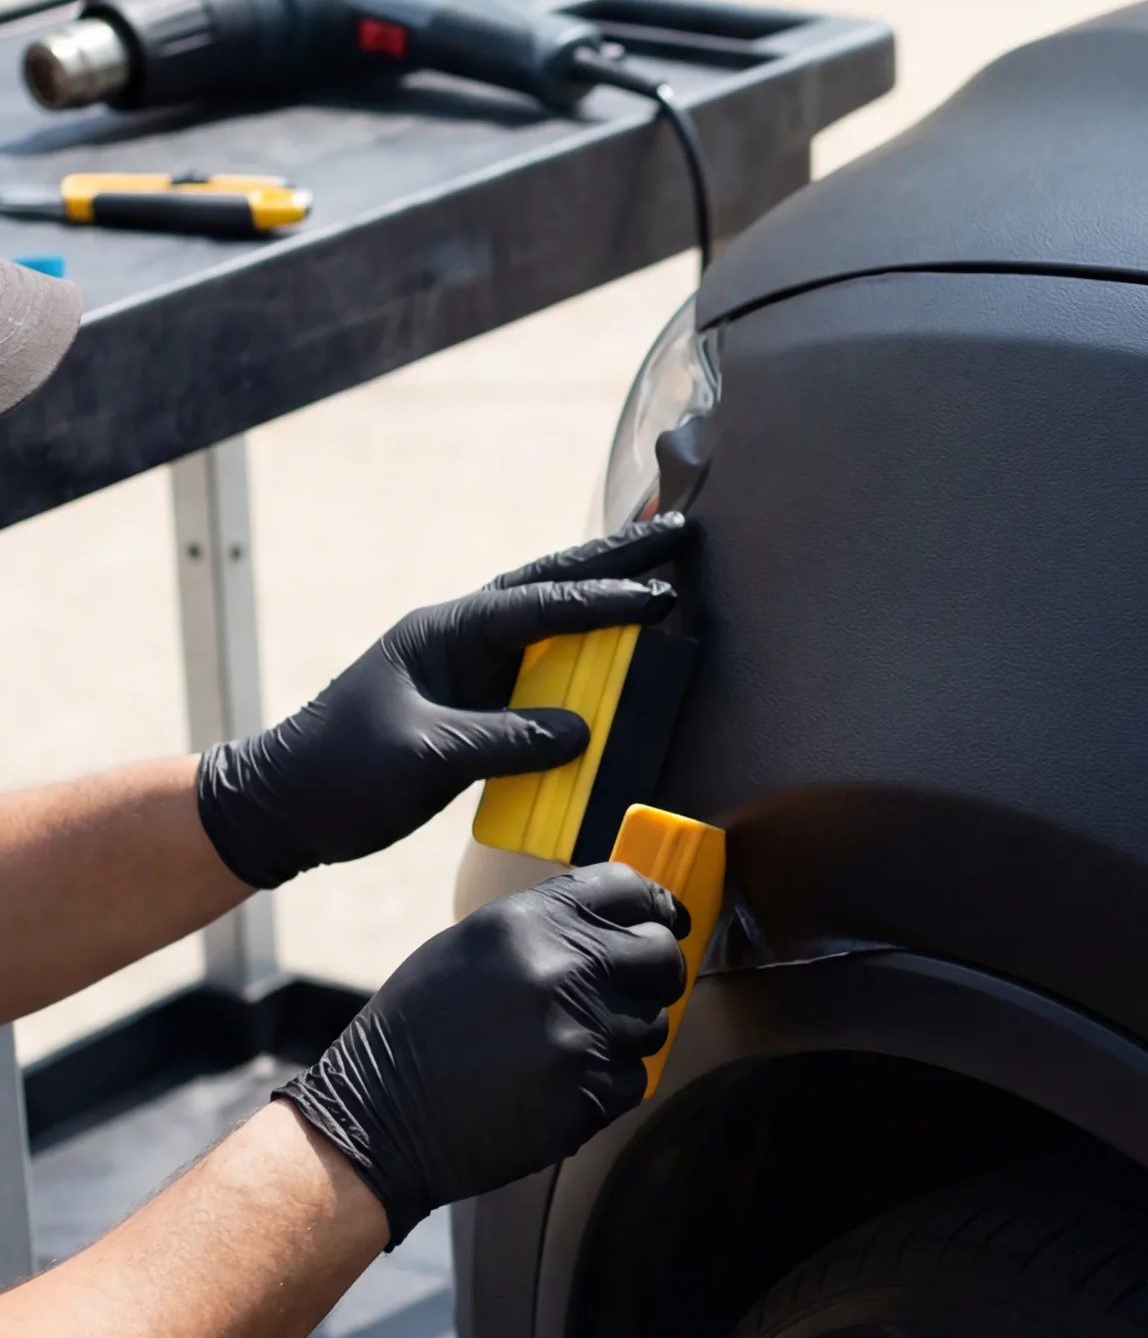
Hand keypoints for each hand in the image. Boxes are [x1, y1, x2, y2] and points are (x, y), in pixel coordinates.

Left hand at [194, 516, 689, 890]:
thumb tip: (580, 731)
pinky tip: (615, 642)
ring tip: (659, 568)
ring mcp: (465, 665)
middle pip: (550, 584)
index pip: (540, 606)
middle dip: (615, 560)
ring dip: (602, 592)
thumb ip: (503, 740)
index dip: (604, 602)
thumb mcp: (421, 756)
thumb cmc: (338, 773)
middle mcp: (459, 636)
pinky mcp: (469, 699)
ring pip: (547, 615)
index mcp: (445, 632)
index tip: (661, 597)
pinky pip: (539, 662)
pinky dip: (582, 644)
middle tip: (678, 532)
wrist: (279, 805)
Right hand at [278, 864, 690, 1244]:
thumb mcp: (471, 947)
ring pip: (653, 1022)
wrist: (374, 1122)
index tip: (665, 921)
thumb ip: (546, 926)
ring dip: (627, 1033)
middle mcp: (564, 968)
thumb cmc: (415, 1032)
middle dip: (654, 972)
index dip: (654, 905)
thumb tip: (614, 920)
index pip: (630, 888)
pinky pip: (634, 1078)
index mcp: (530, 921)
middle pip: (661, 954)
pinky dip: (610, 1085)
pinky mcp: (587, 1093)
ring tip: (572, 1046)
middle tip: (632, 989)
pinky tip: (563, 1085)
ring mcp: (581, 1033)